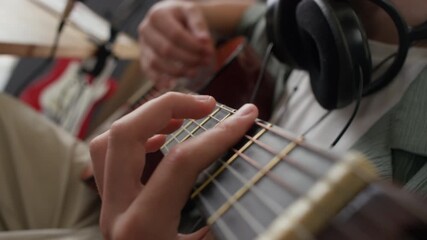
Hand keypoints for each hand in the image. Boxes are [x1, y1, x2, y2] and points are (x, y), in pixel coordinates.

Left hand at [89, 92, 257, 239]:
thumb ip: (223, 221)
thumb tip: (247, 184)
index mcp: (145, 228)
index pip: (181, 161)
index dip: (218, 134)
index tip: (246, 118)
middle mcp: (117, 213)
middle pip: (125, 134)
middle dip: (169, 107)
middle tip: (208, 104)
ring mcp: (108, 208)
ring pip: (108, 140)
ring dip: (146, 117)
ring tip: (183, 114)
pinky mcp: (111, 207)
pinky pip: (109, 157)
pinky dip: (136, 137)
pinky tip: (163, 138)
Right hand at [138, 1, 214, 87]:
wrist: (170, 18)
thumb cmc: (182, 16)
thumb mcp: (192, 13)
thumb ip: (199, 25)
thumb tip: (204, 41)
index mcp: (158, 15)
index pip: (176, 35)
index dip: (193, 47)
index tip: (208, 53)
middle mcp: (146, 30)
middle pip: (166, 50)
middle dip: (188, 60)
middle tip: (204, 63)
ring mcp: (143, 45)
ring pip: (156, 63)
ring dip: (177, 72)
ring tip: (194, 73)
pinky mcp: (143, 58)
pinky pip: (149, 71)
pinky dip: (159, 80)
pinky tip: (171, 84)